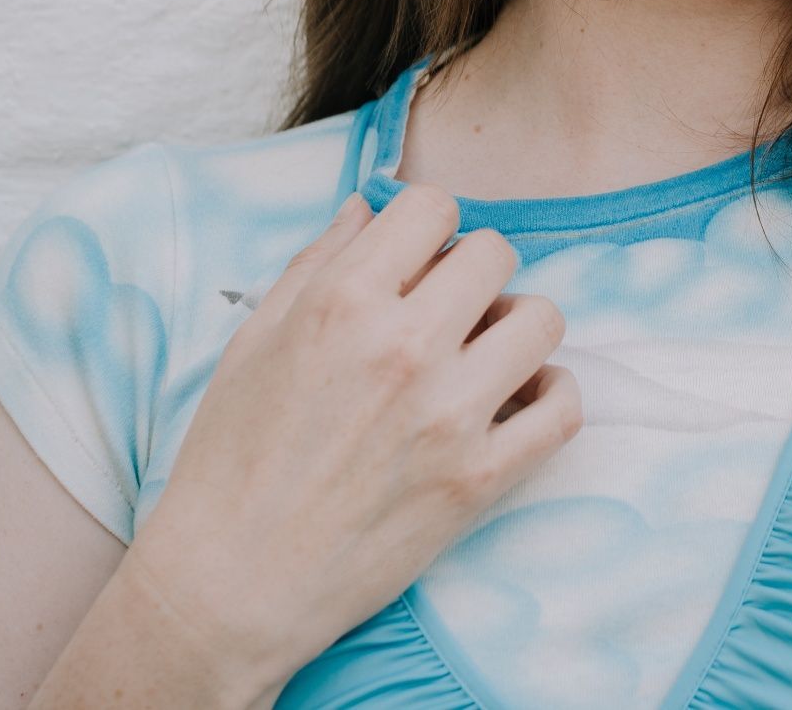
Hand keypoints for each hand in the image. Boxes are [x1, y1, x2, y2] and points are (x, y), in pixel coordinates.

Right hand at [120, 185, 580, 695]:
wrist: (230, 585)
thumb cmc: (229, 462)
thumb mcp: (254, 341)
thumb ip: (317, 262)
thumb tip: (368, 206)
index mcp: (342, 301)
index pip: (434, 206)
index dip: (428, 228)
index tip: (417, 261)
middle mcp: (403, 346)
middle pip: (496, 254)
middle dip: (474, 274)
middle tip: (448, 313)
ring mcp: (448, 414)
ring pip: (541, 320)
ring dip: (516, 329)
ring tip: (483, 357)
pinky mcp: (479, 479)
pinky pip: (563, 409)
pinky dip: (552, 396)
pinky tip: (517, 401)